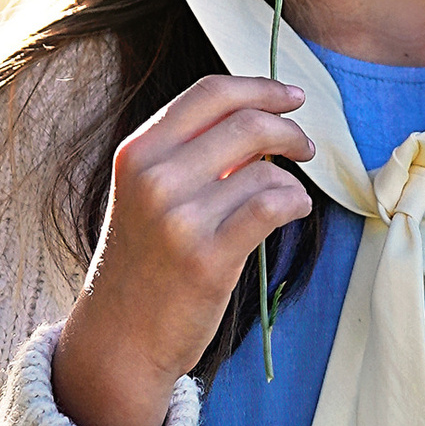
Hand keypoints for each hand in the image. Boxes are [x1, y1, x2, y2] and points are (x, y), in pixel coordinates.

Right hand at [50, 76, 314, 425]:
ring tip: (283, 200)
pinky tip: (292, 213)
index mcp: (137, 153)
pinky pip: (274, 204)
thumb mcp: (143, 195)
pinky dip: (296, 203)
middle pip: (247, 123)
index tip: (291, 96)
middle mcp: (154, 178)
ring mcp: (179, 218)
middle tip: (304, 149)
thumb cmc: (142, 265)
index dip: (261, 87)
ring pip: (266, 169)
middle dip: (290, 131)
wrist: (120, 337)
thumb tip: (258, 119)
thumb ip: (186, 154)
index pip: (210, 94)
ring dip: (289, 181)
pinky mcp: (208, 257)